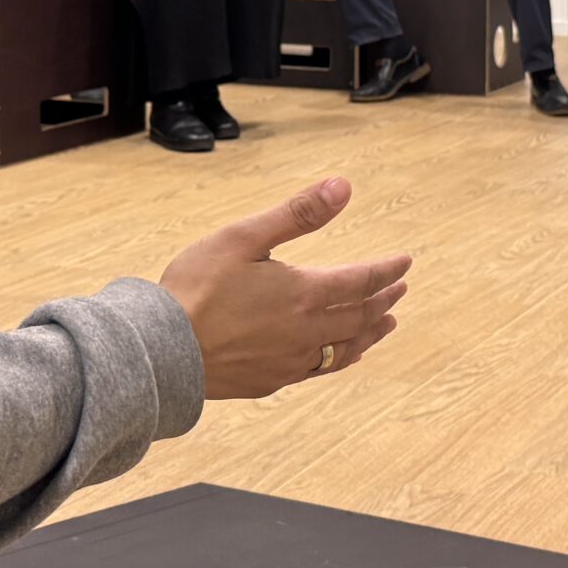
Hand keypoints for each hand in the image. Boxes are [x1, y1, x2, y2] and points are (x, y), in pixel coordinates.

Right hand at [160, 177, 409, 399]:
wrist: (163, 351)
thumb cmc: (197, 288)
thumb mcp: (244, 237)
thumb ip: (297, 214)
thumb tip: (343, 187)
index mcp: (304, 293)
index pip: (361, 281)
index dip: (386, 270)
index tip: (404, 262)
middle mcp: (307, 331)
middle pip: (359, 316)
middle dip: (383, 299)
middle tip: (399, 289)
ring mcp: (291, 360)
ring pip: (345, 348)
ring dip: (370, 333)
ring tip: (387, 324)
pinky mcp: (272, 380)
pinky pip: (320, 370)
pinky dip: (341, 358)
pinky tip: (342, 355)